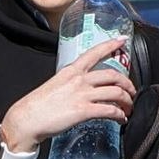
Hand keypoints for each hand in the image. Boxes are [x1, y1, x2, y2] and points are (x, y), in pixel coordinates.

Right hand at [0, 57, 137, 152]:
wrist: (27, 119)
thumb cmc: (39, 105)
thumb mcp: (56, 84)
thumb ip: (72, 82)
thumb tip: (83, 87)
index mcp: (71, 71)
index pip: (94, 52)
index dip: (111, 44)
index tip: (122, 39)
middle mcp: (79, 80)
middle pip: (113, 75)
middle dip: (128, 84)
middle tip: (131, 92)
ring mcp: (82, 95)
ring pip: (116, 93)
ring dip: (127, 102)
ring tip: (128, 109)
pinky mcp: (83, 111)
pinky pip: (110, 110)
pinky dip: (119, 115)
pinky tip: (120, 118)